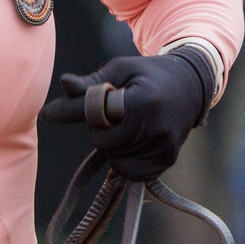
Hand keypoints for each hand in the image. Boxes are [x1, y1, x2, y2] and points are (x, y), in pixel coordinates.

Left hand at [37, 52, 211, 181]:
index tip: (52, 112)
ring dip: (111, 146)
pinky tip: (129, 142)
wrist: (191, 84)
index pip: (97, 118)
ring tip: (124, 125)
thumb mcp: (119, 70)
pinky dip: (123, 161)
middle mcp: (158, 129)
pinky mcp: (168, 160)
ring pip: (116, 160)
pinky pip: (131, 173)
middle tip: (111, 113)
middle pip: (104, 143)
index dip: (79, 113)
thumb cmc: (147, 74)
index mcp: (144, 102)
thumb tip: (63, 84)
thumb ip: (91, 85)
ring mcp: (166, 148)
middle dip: (100, 129)